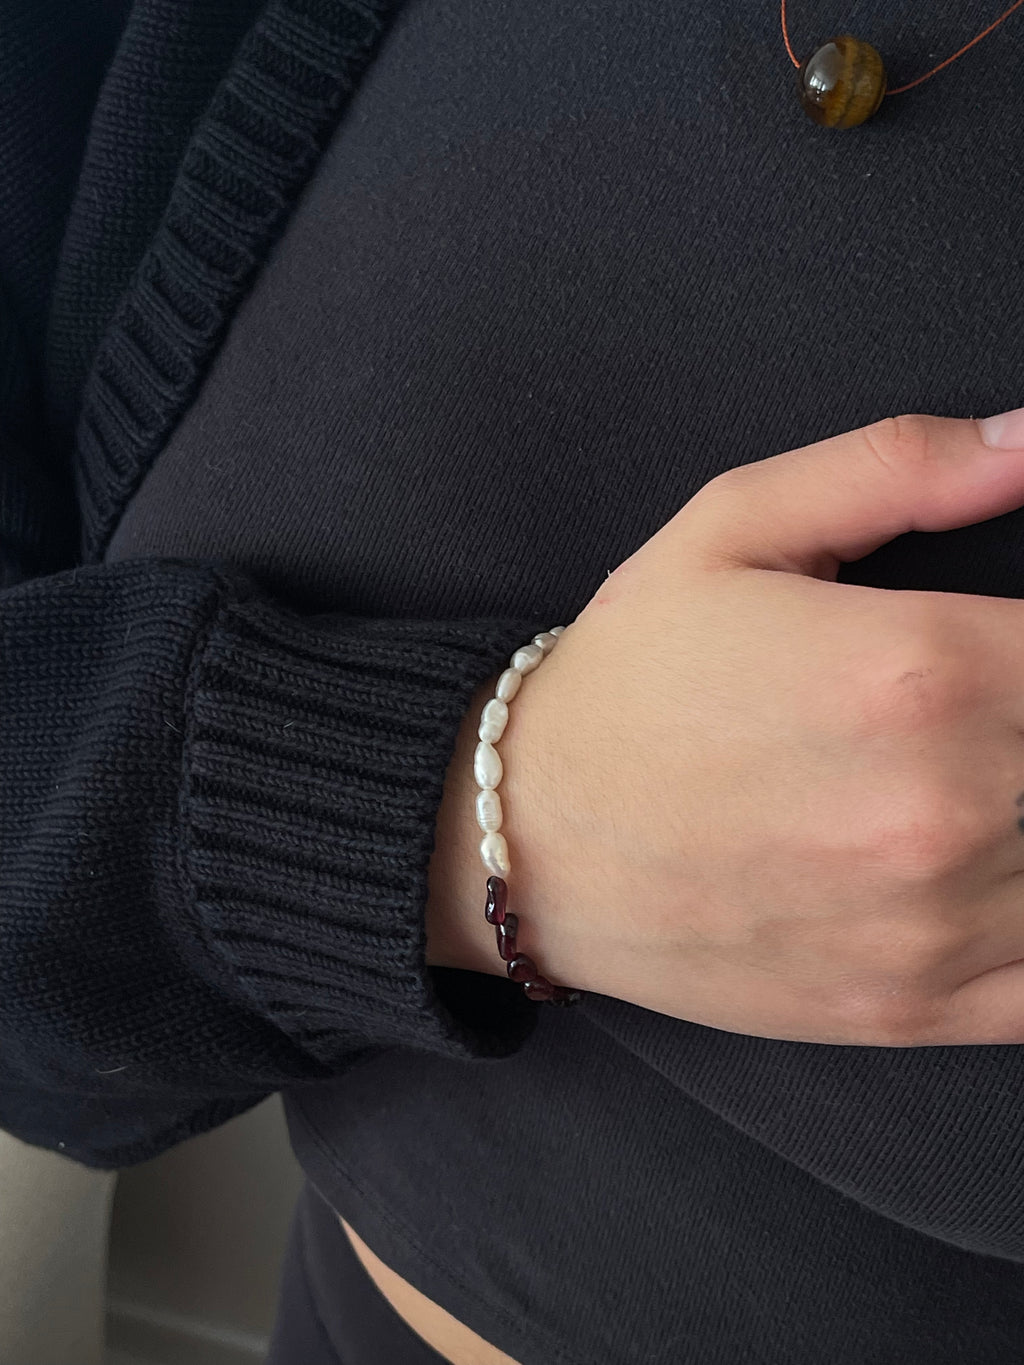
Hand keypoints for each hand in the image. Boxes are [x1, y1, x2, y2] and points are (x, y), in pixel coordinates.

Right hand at [499, 413, 1023, 1046]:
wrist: (526, 839)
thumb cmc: (627, 683)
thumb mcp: (732, 528)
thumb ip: (898, 468)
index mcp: (918, 669)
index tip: (1012, 642)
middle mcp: (944, 806)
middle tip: (991, 705)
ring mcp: (933, 926)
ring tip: (990, 777)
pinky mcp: (911, 1009)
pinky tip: (1002, 870)